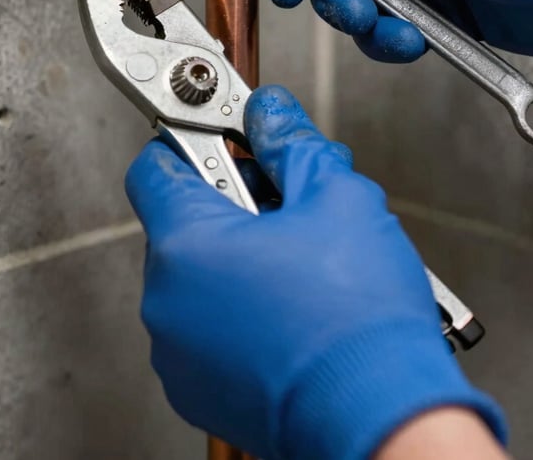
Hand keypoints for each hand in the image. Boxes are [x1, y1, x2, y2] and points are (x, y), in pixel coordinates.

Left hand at [125, 85, 504, 459]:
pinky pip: (207, 325)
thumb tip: (272, 114)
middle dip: (234, 202)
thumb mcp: (336, 197)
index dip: (192, 142)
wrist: (378, 417)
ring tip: (301, 263)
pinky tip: (292, 306)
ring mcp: (178, 351)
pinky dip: (239, 307)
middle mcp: (167, 300)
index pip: (154, 166)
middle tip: (289, 204)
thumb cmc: (357, 320)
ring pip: (199, 274)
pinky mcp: (199, 387)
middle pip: (184, 221)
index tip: (225, 140)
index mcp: (186, 243)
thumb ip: (292, 143)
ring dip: (240, 256)